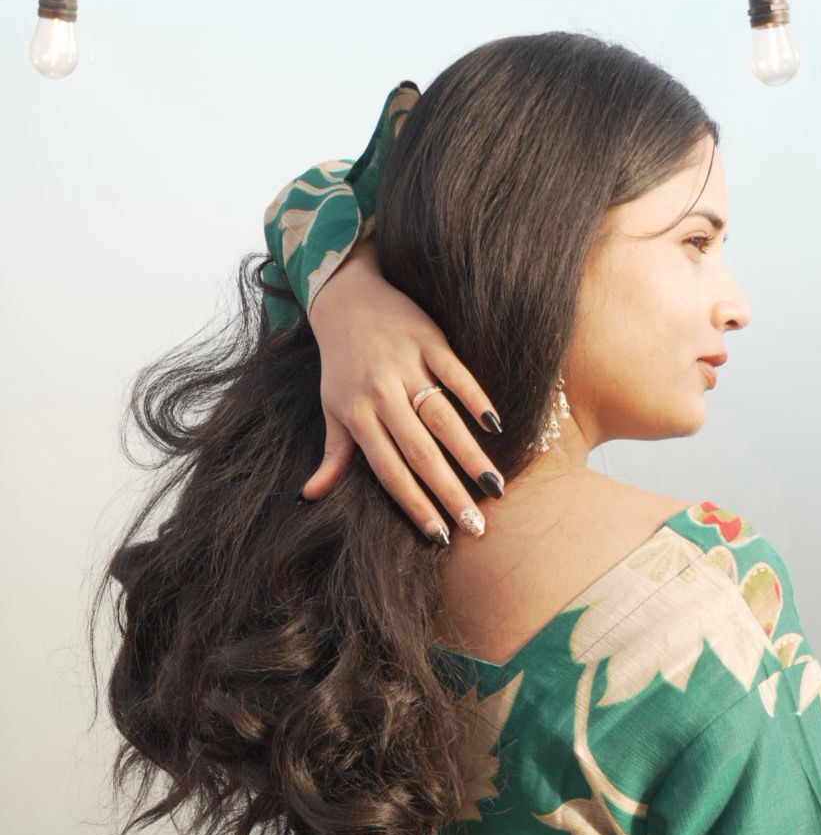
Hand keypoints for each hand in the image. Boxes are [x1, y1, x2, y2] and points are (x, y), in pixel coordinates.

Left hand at [300, 238, 504, 540]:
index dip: (415, 506)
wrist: (346, 297)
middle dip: (449, 492)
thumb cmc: (341, 363)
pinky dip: (474, 397)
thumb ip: (333, 454)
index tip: (441, 536)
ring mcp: (406, 366)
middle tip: (477, 525)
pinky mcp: (429, 340)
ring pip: (441, 418)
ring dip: (470, 454)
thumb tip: (310, 496)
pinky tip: (495, 425)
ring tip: (494, 486)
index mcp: (357, 417)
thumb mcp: (331, 408)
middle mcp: (381, 395)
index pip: (389, 472)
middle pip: (420, 453)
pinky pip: (455, 373)